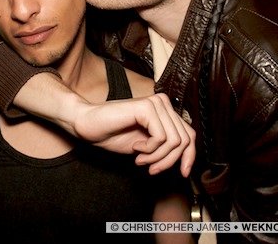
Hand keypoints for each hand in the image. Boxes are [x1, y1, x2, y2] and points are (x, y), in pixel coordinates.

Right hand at [70, 93, 195, 176]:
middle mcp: (163, 103)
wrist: (87, 125)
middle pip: (184, 140)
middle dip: (168, 161)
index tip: (182, 173)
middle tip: (151, 169)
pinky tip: (135, 148)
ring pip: (174, 141)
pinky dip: (149, 149)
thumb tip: (187, 160)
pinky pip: (161, 138)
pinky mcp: (147, 107)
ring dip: (157, 157)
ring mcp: (156, 103)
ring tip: (140, 159)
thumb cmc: (112, 134)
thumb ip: (165, 147)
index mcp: (165, 111)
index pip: (190, 135)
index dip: (189, 156)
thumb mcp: (146, 146)